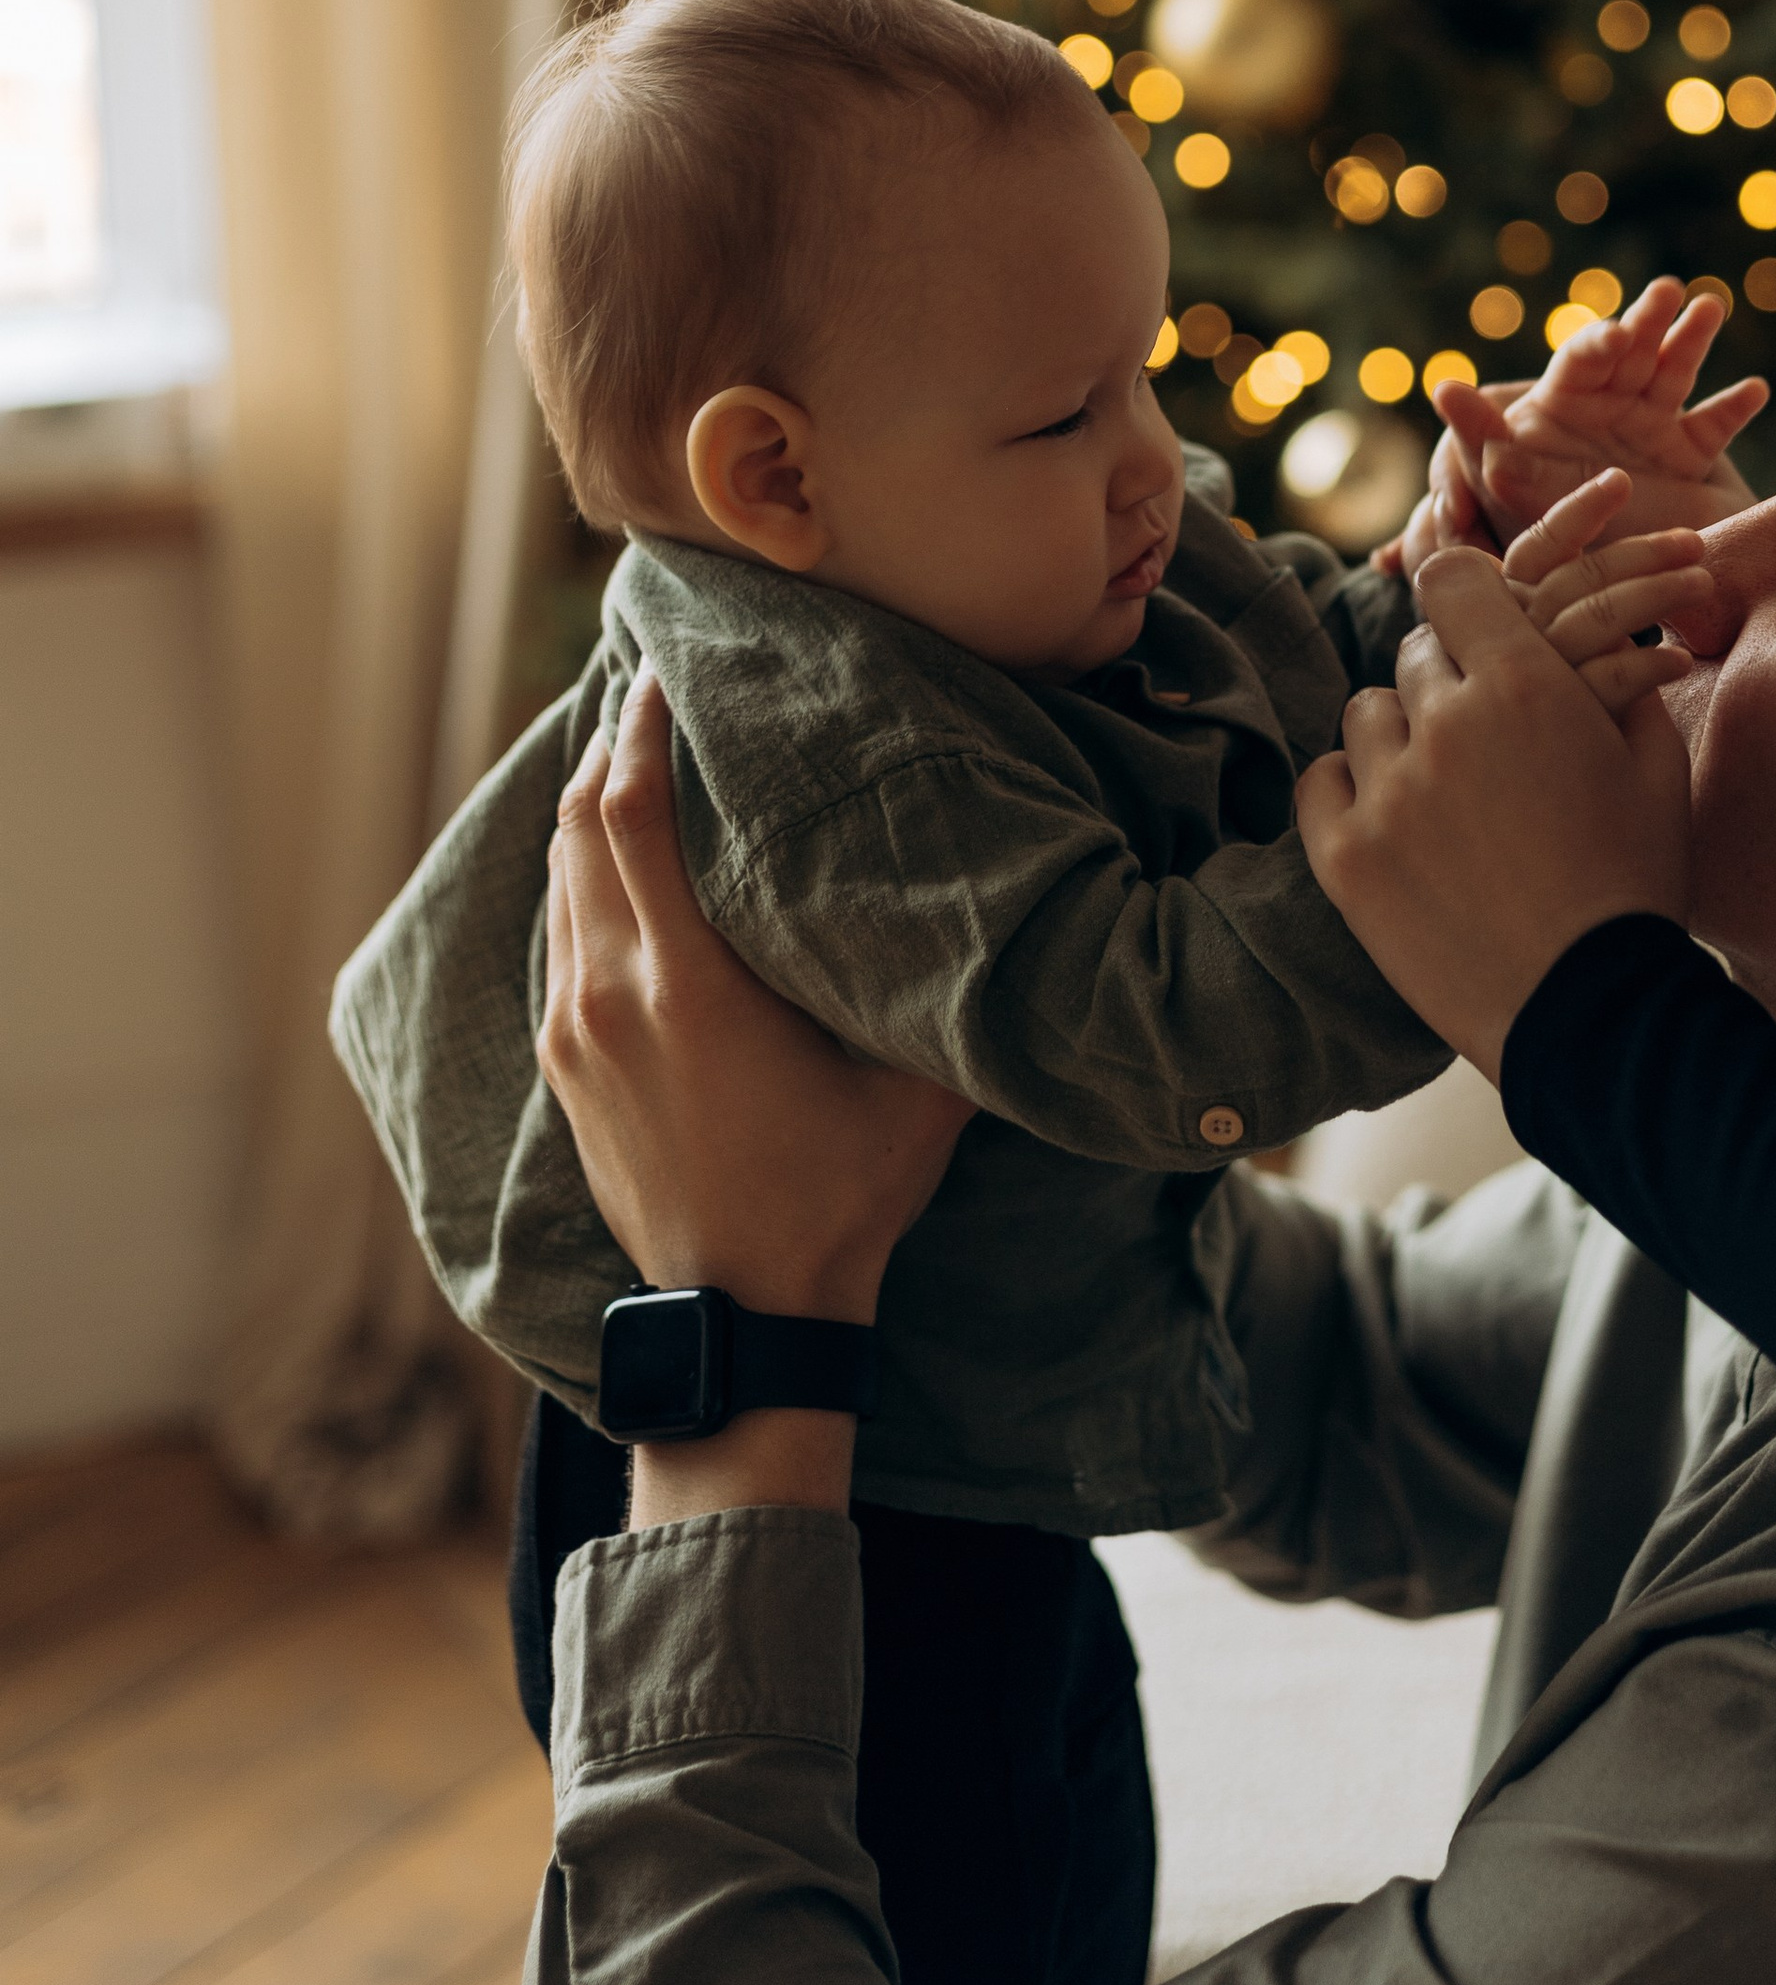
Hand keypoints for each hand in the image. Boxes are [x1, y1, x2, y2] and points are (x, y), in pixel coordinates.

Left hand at [541, 669, 972, 1330]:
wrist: (746, 1313)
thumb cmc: (840, 1195)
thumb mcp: (914, 1089)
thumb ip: (940, 991)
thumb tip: (1009, 902)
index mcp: (686, 986)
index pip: (630, 816)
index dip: (637, 731)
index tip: (661, 671)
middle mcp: (610, 996)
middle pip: (576, 828)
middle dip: (606, 748)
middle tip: (650, 690)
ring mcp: (575, 1032)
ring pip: (558, 881)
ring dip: (587, 812)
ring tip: (631, 758)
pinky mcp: (565, 1066)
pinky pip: (556, 937)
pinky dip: (579, 878)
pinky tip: (614, 862)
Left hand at [1297, 545, 1692, 1073]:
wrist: (1590, 1009)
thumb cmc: (1636, 885)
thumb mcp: (1658, 768)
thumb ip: (1625, 680)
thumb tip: (1604, 628)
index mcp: (1525, 685)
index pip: (1451, 580)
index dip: (1467, 599)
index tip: (1479, 629)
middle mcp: (1445, 724)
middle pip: (1415, 653)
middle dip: (1451, 681)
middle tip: (1487, 740)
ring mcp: (1386, 792)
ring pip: (1368, 714)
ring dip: (1403, 735)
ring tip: (1447, 791)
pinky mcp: (1344, 857)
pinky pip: (1322, 779)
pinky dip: (1351, 788)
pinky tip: (1394, 819)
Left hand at [1431, 278, 1764, 546]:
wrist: (1602, 599)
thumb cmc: (1544, 537)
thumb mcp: (1512, 487)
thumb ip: (1482, 438)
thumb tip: (1443, 387)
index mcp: (1564, 406)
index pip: (1581, 361)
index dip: (1597, 343)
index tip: (1614, 337)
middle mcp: (1607, 407)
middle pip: (1632, 352)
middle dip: (1649, 319)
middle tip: (1669, 292)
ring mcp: (1651, 425)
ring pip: (1674, 370)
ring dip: (1691, 337)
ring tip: (1708, 307)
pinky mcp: (1690, 454)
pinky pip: (1714, 424)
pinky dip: (1735, 406)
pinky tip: (1754, 390)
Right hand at [1499, 474, 1730, 716]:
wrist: (1543, 818)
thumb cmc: (1558, 735)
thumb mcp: (1553, 656)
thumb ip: (1566, 606)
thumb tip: (1598, 549)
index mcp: (1501, 619)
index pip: (1535, 552)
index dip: (1576, 513)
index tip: (1620, 482)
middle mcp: (1508, 647)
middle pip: (1572, 581)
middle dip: (1639, 553)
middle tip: (1694, 544)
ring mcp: (1531, 688)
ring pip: (1591, 621)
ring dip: (1654, 595)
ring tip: (1703, 584)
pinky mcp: (1559, 732)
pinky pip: (1607, 684)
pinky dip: (1646, 668)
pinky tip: (1679, 661)